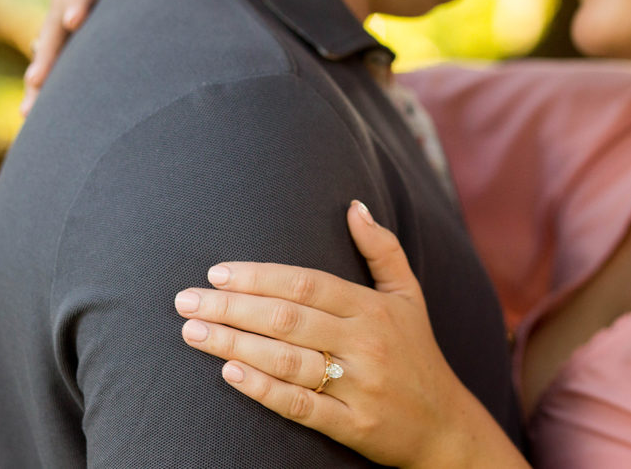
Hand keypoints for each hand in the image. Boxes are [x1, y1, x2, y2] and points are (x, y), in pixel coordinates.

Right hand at [22, 0, 144, 115]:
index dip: (78, 1)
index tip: (74, 19)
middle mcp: (67, 1)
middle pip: (55, 31)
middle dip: (48, 56)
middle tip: (38, 79)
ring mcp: (64, 25)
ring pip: (50, 56)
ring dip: (41, 82)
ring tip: (30, 110)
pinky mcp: (71, 44)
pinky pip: (58, 68)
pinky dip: (48, 91)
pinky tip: (37, 119)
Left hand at [173, 201, 526, 468]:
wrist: (444, 424)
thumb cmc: (417, 352)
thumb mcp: (409, 295)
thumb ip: (382, 249)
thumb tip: (353, 205)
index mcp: (374, 308)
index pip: (307, 283)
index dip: (260, 276)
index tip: (217, 272)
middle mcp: (365, 343)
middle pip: (288, 318)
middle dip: (232, 306)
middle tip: (185, 300)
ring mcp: (359, 385)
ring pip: (287, 360)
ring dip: (234, 344)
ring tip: (193, 332)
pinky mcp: (352, 424)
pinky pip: (300, 405)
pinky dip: (262, 389)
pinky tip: (228, 374)